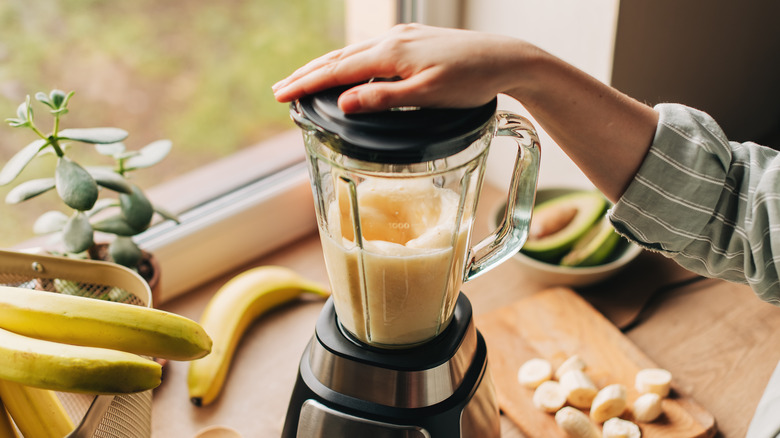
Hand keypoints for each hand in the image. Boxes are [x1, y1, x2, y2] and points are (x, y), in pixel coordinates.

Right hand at [272, 24, 531, 112]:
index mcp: (391, 54)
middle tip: (278, 90)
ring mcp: (402, 38)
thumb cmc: (471, 80)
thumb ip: (385, 99)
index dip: (306, 84)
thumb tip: (343, 101)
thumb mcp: (428, 96)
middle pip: (338, 58)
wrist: (505, 58)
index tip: (281, 95)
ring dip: (325, 67)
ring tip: (302, 80)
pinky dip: (348, 62)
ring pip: (352, 53)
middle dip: (306, 74)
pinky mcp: (413, 41)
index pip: (337, 70)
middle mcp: (392, 41)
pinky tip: (346, 71)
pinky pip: (369, 51)